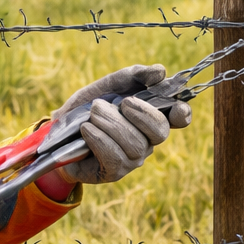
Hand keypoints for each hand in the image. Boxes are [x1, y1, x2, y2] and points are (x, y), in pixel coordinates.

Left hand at [52, 64, 191, 185]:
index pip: (179, 119)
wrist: (60, 128)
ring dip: (111, 123)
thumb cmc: (91, 106)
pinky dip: (99, 138)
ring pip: (134, 144)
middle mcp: (147, 141)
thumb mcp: (111, 84)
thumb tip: (160, 72)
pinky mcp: (114, 172)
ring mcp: (133, 159)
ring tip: (93, 113)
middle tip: (122, 102)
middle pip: (159, 131)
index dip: (182, 114)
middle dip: (141, 114)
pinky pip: (115, 157)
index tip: (175, 107)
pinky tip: (86, 129)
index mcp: (151, 118)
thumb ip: (135, 76)